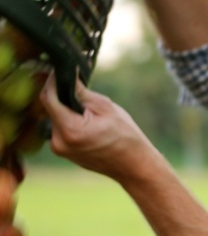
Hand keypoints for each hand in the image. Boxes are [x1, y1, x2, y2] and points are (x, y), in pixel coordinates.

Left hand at [40, 74, 154, 180]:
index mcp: (70, 130)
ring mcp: (59, 149)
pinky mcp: (63, 152)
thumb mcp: (105, 107)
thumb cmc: (125, 136)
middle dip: (62, 94)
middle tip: (79, 85)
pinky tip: (87, 119)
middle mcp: (59, 142)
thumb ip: (80, 91)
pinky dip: (69, 119)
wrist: (132, 164)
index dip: (51, 81)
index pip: (48, 98)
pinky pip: (60, 128)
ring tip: (88, 107)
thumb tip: (66, 74)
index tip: (59, 71)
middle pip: (51, 108)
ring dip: (66, 107)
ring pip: (55, 117)